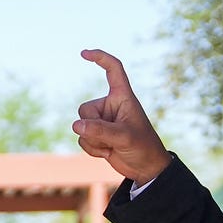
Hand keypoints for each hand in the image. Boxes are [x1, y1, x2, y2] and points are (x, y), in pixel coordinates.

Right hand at [73, 50, 172, 184]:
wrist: (146, 168)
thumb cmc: (143, 147)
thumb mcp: (124, 137)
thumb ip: (100, 131)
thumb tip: (76, 125)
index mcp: (123, 97)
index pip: (113, 70)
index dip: (100, 58)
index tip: (84, 53)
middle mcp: (110, 106)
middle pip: (84, 109)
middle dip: (92, 126)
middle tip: (112, 138)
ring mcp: (102, 121)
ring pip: (80, 125)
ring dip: (93, 140)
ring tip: (112, 146)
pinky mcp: (97, 135)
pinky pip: (82, 138)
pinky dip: (92, 149)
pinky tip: (107, 152)